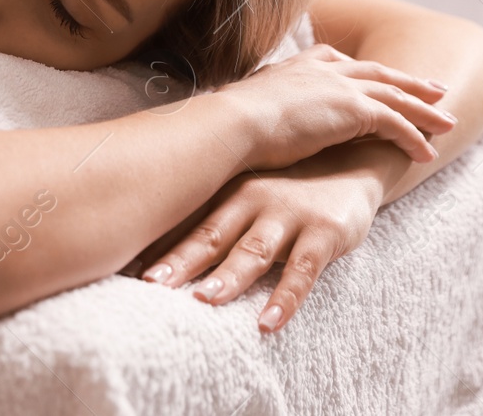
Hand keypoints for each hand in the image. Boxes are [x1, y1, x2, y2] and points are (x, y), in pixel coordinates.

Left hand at [133, 145, 392, 332]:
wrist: (357, 158)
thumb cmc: (291, 185)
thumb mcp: (251, 194)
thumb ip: (215, 217)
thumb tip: (158, 241)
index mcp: (231, 192)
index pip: (188, 223)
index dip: (159, 246)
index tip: (125, 266)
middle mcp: (255, 200)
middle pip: (211, 236)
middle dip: (181, 261)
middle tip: (153, 286)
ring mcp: (290, 215)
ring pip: (253, 251)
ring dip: (228, 277)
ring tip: (204, 301)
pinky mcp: (325, 232)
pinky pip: (302, 271)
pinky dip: (284, 299)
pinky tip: (268, 323)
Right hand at [218, 44, 454, 171]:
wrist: (233, 124)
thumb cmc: (229, 124)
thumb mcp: (245, 107)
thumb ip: (258, 109)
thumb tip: (242, 121)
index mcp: (298, 65)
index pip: (341, 62)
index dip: (365, 72)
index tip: (381, 77)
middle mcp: (324, 70)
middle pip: (378, 74)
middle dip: (408, 82)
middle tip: (434, 89)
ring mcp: (341, 87)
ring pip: (396, 96)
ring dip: (424, 110)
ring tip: (447, 122)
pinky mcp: (354, 110)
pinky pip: (396, 122)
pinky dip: (414, 136)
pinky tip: (427, 152)